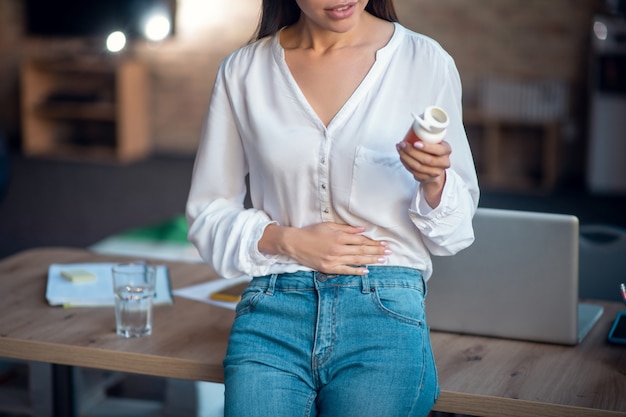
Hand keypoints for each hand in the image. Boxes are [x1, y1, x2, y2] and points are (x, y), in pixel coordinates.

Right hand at [259, 222, 390, 274]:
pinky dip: (357, 271)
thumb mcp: (329, 226)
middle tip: (388, 252)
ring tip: (382, 260)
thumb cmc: (311, 232)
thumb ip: (346, 229)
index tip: (384, 244)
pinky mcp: (329, 268)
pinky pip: (346, 270)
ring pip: (356, 260)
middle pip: (362, 250)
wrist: (295, 244)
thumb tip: (362, 230)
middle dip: (376, 251)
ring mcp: (334, 260)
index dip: (373, 242)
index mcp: (339, 237)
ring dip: (371, 260)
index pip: (361, 240)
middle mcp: (338, 249)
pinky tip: (366, 271)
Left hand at [396, 139, 450, 207]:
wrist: (436, 166)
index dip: (426, 147)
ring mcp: (435, 172)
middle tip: (402, 144)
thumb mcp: (435, 141)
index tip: (415, 143)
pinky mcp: (426, 178)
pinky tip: (402, 157)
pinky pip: (414, 172)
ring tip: (399, 149)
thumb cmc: (434, 151)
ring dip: (406, 157)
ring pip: (418, 167)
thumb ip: (429, 134)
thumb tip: (417, 122)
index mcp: (446, 150)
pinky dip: (406, 164)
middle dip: (411, 151)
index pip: (438, 150)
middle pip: (426, 160)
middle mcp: (443, 162)